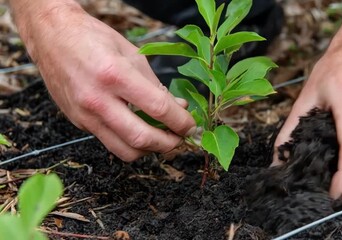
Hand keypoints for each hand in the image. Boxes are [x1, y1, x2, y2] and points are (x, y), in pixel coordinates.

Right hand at [24, 6, 195, 160]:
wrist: (50, 35)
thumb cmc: (92, 38)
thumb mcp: (130, 53)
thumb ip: (154, 84)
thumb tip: (177, 107)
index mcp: (114, 75)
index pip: (157, 108)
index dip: (180, 121)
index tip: (191, 125)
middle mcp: (97, 99)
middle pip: (141, 139)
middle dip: (169, 144)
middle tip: (180, 137)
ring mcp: (84, 115)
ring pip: (124, 150)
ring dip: (149, 149)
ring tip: (161, 136)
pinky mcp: (78, 123)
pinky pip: (110, 141)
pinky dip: (129, 141)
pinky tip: (138, 128)